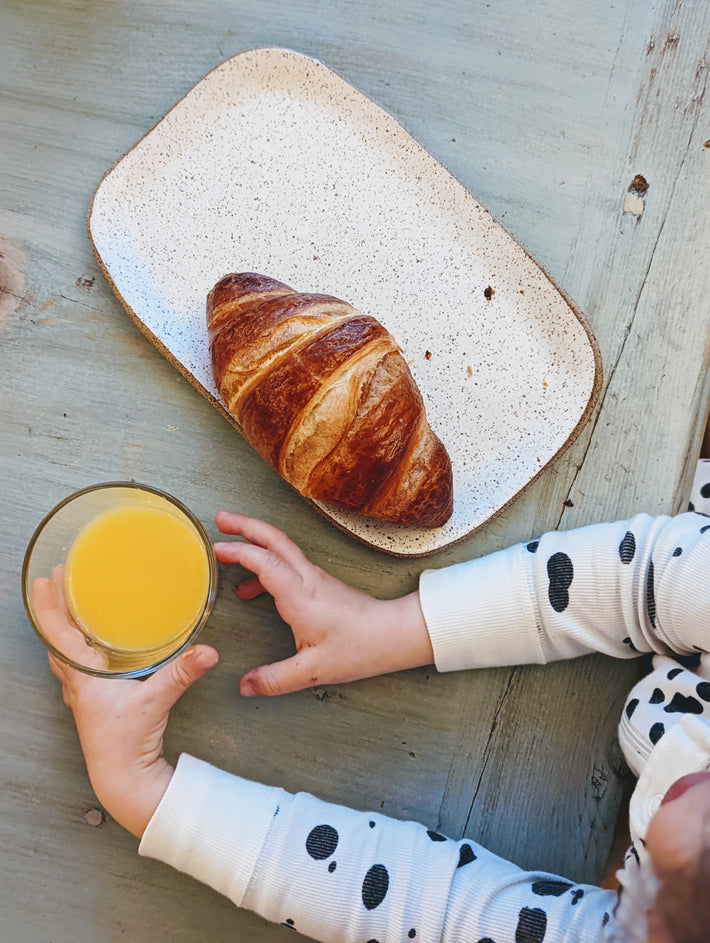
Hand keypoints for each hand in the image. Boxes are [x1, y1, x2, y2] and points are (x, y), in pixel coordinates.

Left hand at [34, 569, 218, 837]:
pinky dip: (73, 647)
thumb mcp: (156, 702)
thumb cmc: (127, 745)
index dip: (51, 603)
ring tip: (64, 605)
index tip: (49, 577)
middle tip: (54, 579)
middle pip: (54, 637)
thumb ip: (181, 673)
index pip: (57, 632)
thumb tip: (207, 651)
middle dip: (53, 607)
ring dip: (60, 627)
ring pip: (61, 652)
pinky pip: (74, 666)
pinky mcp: (91, 701)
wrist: (122, 779)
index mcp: (83, 676)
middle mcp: (76, 682)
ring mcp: (81, 693)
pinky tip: (86, 645)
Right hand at [213, 512, 432, 696]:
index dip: (238, 552)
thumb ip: (276, 680)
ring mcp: (313, 578)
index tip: (215, 549)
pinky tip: (249, 589)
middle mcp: (306, 579)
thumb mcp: (313, 670)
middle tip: (220, 518)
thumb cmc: (359, 648)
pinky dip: (264, 565)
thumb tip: (245, 686)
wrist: (392, 634)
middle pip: (274, 539)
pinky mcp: (318, 584)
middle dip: (244, 525)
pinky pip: (285, 564)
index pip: (265, 561)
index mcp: (301, 595)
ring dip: (253, 541)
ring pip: (280, 548)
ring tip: (226, 550)